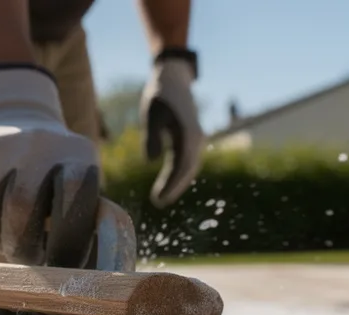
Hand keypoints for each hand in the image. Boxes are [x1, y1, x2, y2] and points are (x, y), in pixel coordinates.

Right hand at [0, 66, 100, 266]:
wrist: (13, 118)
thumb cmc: (56, 174)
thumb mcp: (80, 185)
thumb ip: (80, 222)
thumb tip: (72, 271)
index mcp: (75, 153)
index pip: (72, 191)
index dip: (66, 237)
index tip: (60, 261)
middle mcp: (33, 142)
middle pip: (18, 204)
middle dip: (19, 244)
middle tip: (25, 256)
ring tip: (4, 236)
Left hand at [141, 50, 202, 207]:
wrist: (174, 78)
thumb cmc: (160, 94)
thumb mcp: (151, 113)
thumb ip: (151, 136)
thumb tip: (151, 161)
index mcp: (188, 134)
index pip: (181, 167)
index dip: (170, 185)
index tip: (157, 199)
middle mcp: (197, 138)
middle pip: (188, 170)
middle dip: (174, 188)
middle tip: (158, 203)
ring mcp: (197, 138)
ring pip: (190, 167)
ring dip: (178, 183)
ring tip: (161, 197)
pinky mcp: (193, 137)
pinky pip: (188, 160)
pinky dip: (180, 173)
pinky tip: (169, 182)